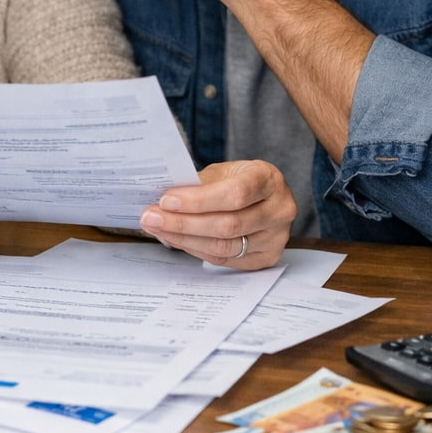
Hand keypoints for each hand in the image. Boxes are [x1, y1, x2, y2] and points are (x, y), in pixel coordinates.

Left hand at [139, 159, 295, 269]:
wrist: (264, 197)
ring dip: (184, 240)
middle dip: (183, 223)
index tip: (166, 200)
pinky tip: (176, 240)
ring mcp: (277, 238)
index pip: (234, 194)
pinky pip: (225, 260)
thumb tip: (162, 203)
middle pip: (228, 225)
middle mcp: (280, 210)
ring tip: (158, 230)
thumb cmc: (239, 181)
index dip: (198, 200)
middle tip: (151, 218)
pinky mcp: (267, 259)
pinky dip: (196, 250)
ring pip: (224, 247)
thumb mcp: (224, 172)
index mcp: (269, 180)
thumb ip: (199, 185)